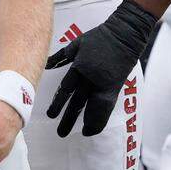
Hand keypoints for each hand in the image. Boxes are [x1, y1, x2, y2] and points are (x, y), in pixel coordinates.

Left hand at [45, 0, 154, 136]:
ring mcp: (104, 83)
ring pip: (93, 108)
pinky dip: (100, 118)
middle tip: (60, 133)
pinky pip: (106, 107)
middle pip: (77, 102)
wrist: (124, 35)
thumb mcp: (77, 43)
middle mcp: (91, 78)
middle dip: (68, 118)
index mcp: (80, 66)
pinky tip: (94, 127)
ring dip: (86, 122)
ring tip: (79, 134)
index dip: (58, 103)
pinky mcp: (115, 87)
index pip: (66, 89)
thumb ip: (62, 56)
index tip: (51, 115)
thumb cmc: (99, 37)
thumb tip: (46, 64)